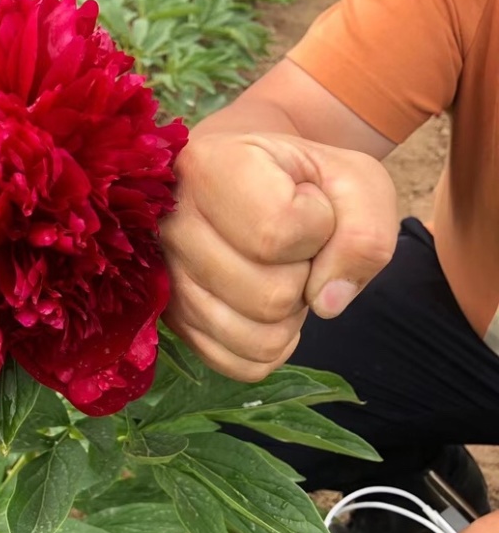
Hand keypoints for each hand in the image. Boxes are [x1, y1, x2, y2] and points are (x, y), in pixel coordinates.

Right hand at [160, 132, 396, 380]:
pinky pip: (242, 365)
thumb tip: (326, 303)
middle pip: (270, 296)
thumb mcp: (354, 180)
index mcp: (209, 167)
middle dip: (306, 274)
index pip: (278, 232)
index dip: (318, 227)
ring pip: (258, 338)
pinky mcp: (176, 322)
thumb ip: (365, 232)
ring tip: (278, 271)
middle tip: (294, 244)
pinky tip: (265, 305)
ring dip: (291, 314)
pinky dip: (272, 345)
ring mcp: (166, 280)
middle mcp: (171, 225)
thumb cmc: (302, 178)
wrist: (250, 181)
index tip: (306, 202)